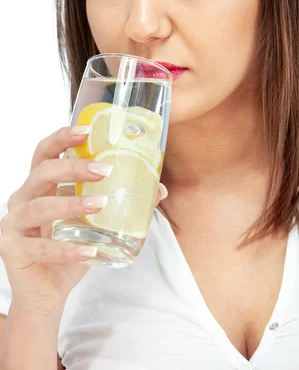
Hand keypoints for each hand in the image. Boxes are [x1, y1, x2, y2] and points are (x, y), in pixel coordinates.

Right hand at [0, 127, 166, 314]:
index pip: (45, 152)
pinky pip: (42, 248)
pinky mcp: (13, 250)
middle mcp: (23, 199)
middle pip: (42, 172)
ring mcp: (14, 224)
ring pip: (40, 207)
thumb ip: (121, 204)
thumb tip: (159, 189)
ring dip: (72, 204)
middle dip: (73, 167)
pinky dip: (68, 249)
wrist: (46, 293)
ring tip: (101, 204)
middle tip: (105, 170)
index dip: (62, 138)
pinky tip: (90, 250)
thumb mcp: (94, 222)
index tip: (86, 130)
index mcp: (39, 185)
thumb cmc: (69, 247)